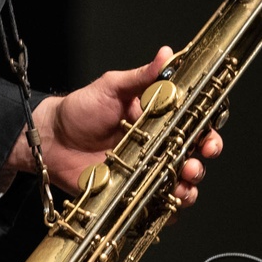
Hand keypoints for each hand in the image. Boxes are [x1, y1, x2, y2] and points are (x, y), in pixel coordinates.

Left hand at [6, 46, 222, 204]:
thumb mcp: (112, 87)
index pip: (194, 126)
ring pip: (181, 183)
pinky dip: (168, 208)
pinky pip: (158, 205)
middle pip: (194, 157)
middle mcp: (158, 145)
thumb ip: (141, 76)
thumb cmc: (81, 109)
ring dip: (189, 187)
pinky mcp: (133, 191)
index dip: (208, 133)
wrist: (52, 139)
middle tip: (195, 164)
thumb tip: (167, 53)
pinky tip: (166, 204)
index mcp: (159, 119)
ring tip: (182, 185)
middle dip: (201, 163)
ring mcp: (146, 170)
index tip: (209, 138)